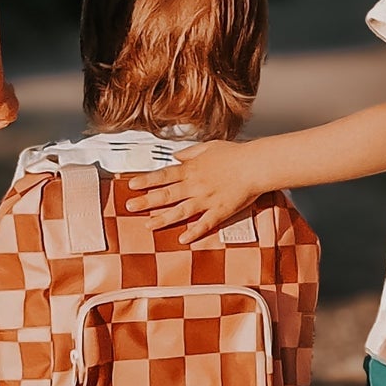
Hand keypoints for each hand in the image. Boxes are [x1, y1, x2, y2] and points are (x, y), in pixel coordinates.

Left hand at [127, 140, 268, 242]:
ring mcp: (207, 199)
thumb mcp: (209, 147)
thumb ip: (190, 152)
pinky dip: (194, 232)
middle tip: (130, 207)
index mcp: (192, 169)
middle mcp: (195, 185)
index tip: (131, 186)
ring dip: (163, 219)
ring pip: (181, 211)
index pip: (163, 176)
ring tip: (149, 225)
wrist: (256, 164)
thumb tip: (176, 155)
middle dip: (146, 201)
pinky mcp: (221, 211)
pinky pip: (205, 223)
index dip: (146, 181)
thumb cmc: (235, 154)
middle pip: (166, 194)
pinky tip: (183, 239)